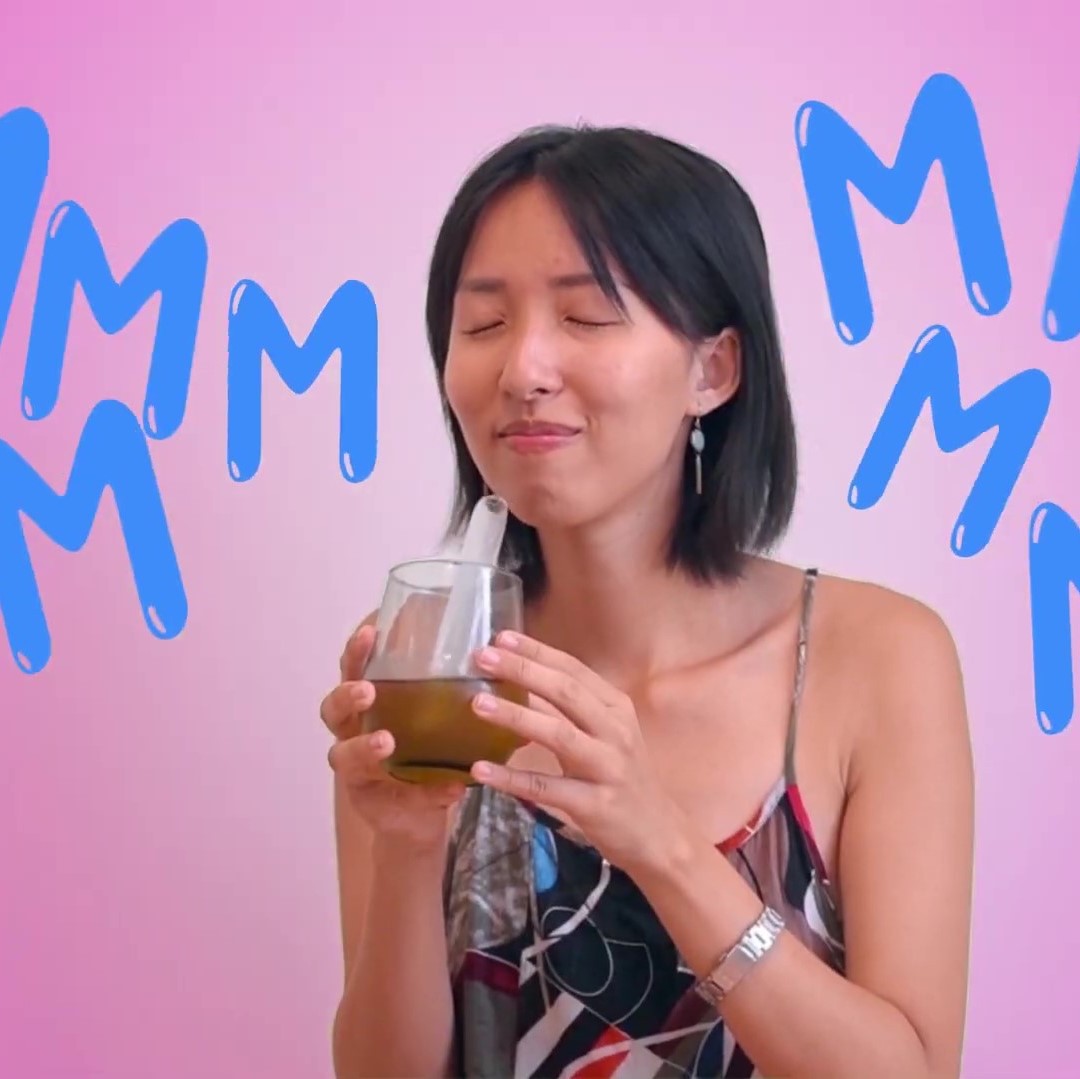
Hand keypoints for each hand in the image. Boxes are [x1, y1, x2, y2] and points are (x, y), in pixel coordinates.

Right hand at [321, 621, 465, 853]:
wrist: (417, 818)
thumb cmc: (422, 756)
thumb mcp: (435, 723)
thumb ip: (458, 699)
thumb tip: (505, 671)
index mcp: (367, 706)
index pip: (353, 671)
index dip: (356, 653)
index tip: (369, 631)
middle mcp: (352, 734)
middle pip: (333, 709)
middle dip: (347, 696)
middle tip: (369, 690)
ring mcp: (356, 772)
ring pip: (343, 755)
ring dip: (364, 746)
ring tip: (387, 741)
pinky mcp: (371, 804)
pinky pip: (398, 796)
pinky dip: (427, 792)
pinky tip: (452, 788)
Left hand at [466, 631, 686, 872]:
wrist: (658, 834)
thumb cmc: (623, 778)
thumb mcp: (603, 736)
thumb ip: (566, 711)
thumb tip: (520, 684)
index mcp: (616, 708)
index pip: (573, 669)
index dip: (537, 651)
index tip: (501, 636)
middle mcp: (615, 731)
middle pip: (565, 692)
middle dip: (522, 670)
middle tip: (482, 657)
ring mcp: (607, 767)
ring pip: (558, 734)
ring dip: (516, 716)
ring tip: (478, 704)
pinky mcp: (595, 805)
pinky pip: (547, 788)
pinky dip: (512, 778)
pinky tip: (481, 770)